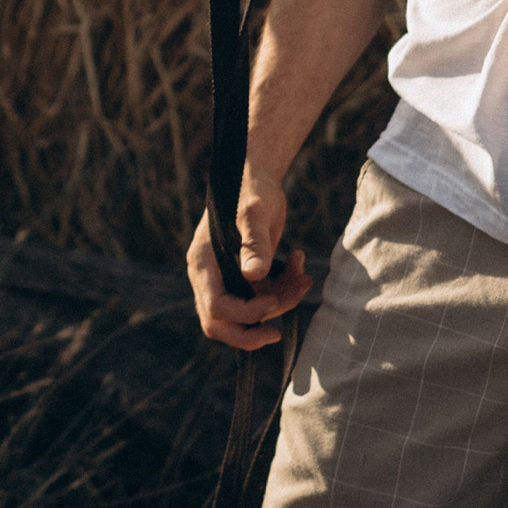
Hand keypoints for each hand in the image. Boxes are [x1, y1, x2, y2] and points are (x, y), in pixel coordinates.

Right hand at [185, 170, 312, 350]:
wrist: (258, 174)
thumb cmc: (251, 188)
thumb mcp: (255, 211)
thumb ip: (254, 242)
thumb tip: (254, 275)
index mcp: (203, 263)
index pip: (215, 308)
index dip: (244, 314)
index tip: (272, 302)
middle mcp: (211, 275)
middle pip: (220, 323)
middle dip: (250, 332)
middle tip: (277, 333)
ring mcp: (227, 277)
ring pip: (248, 312)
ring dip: (280, 302)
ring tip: (304, 280)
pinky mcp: (245, 275)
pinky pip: (264, 296)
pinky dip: (285, 287)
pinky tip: (299, 262)